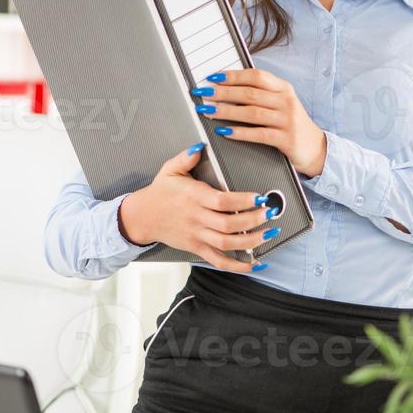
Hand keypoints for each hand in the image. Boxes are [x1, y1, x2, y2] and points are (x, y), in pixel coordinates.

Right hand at [117, 145, 282, 272]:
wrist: (142, 216)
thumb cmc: (160, 192)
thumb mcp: (170, 169)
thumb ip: (186, 157)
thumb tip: (200, 146)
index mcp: (194, 197)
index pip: (222, 201)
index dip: (243, 201)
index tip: (260, 197)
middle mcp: (197, 218)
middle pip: (228, 224)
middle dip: (253, 220)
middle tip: (270, 214)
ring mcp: (197, 235)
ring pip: (226, 244)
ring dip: (250, 242)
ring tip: (268, 234)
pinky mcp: (196, 248)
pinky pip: (219, 260)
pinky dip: (237, 266)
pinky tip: (254, 264)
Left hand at [193, 68, 326, 176]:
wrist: (316, 149)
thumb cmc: (292, 125)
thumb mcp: (281, 103)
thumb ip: (262, 94)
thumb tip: (228, 87)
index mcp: (284, 88)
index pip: (256, 76)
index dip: (233, 76)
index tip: (213, 77)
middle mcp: (286, 101)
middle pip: (250, 93)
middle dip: (223, 93)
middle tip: (204, 94)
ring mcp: (287, 120)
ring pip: (252, 112)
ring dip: (227, 111)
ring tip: (209, 111)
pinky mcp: (286, 139)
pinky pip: (259, 134)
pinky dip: (239, 132)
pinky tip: (224, 131)